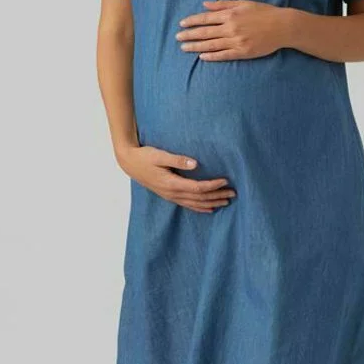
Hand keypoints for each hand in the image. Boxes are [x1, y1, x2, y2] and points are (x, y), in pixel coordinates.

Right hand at [117, 145, 235, 213]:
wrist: (129, 163)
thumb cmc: (144, 156)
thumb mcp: (159, 155)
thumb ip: (177, 159)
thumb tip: (195, 163)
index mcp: (171, 183)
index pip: (197, 188)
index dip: (212, 186)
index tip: (225, 180)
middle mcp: (172, 193)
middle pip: (199, 198)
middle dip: (217, 196)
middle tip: (233, 193)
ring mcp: (171, 196)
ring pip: (195, 204)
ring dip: (211, 203)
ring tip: (226, 202)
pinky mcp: (169, 195)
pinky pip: (187, 205)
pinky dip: (200, 208)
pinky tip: (209, 209)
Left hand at [176, 0, 288, 60]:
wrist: (282, 26)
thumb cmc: (264, 12)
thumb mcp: (243, 3)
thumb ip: (223, 4)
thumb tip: (205, 4)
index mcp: (230, 14)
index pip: (206, 18)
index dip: (192, 21)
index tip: (182, 24)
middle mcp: (231, 28)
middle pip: (205, 32)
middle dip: (189, 35)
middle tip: (177, 37)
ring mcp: (236, 41)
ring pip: (211, 45)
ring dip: (195, 46)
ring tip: (184, 47)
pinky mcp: (243, 52)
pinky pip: (223, 55)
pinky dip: (212, 56)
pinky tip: (201, 57)